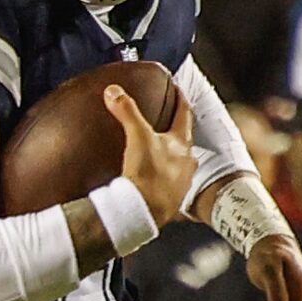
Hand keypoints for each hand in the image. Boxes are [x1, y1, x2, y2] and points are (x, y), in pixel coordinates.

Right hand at [107, 85, 197, 224]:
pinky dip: (163, 177)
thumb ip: (127, 111)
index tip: (177, 89)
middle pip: (184, 140)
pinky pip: (170, 183)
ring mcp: (182, 182)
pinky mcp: (172, 200)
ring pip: (180, 163)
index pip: (184, 113)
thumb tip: (113, 90)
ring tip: (159, 152)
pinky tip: (153, 178)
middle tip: (167, 122)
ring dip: (171, 156)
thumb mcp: (137, 136)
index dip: (180, 98)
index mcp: (182, 143)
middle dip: (176, 130)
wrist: (144, 211)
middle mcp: (187, 162)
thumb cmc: (148, 173)